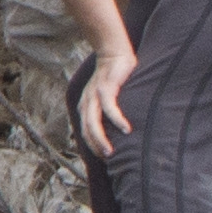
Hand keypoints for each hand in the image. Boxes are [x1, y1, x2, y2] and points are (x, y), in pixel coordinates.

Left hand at [74, 32, 139, 153]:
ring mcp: (95, 95)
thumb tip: (122, 131)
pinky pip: (109, 107)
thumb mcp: (108, 96)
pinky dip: (116, 119)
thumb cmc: (115, 77)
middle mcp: (87, 103)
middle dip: (95, 147)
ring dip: (101, 139)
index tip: (104, 159)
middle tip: (107, 160)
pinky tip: (125, 129)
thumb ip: (110, 111)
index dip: (92, 146)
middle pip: (86, 130)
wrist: (113, 53)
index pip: (85, 132)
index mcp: (86, 107)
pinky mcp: (106, 87)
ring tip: (111, 151)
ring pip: (93, 122)